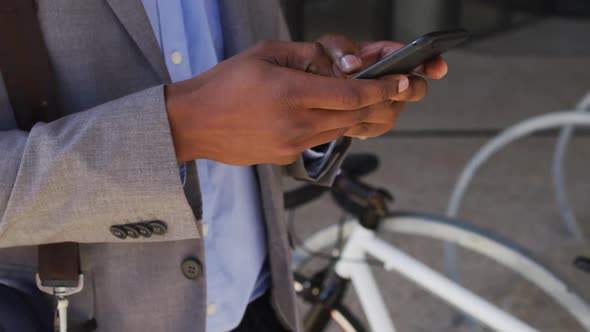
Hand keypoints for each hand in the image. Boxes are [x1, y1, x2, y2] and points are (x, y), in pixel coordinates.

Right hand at [165, 40, 408, 164]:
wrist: (194, 123)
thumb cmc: (225, 83)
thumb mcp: (266, 53)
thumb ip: (308, 56)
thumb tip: (342, 65)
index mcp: (289, 93)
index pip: (351, 95)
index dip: (383, 89)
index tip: (404, 82)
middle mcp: (295, 124)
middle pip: (356, 116)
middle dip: (385, 103)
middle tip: (405, 91)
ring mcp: (292, 145)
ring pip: (343, 130)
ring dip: (364, 116)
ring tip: (379, 101)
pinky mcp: (287, 157)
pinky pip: (322, 140)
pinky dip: (337, 126)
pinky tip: (338, 114)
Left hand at [317, 34, 448, 138]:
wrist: (312, 89)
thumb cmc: (324, 62)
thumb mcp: (328, 47)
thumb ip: (340, 49)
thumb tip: (352, 65)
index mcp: (384, 56)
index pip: (414, 57)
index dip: (429, 62)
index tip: (437, 69)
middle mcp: (390, 80)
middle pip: (414, 88)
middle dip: (406, 90)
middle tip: (394, 88)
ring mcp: (384, 103)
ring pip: (392, 112)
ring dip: (376, 109)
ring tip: (354, 105)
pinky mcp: (372, 123)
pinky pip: (374, 127)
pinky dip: (361, 123)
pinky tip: (348, 118)